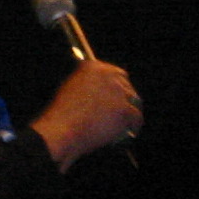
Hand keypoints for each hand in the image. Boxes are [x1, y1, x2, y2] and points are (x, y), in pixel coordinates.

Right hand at [28, 59, 142, 172]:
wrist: (63, 130)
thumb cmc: (62, 114)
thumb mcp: (71, 88)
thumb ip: (87, 84)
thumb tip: (100, 91)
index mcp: (93, 67)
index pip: (114, 72)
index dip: (117, 84)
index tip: (117, 94)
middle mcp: (108, 75)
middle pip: (126, 84)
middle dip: (125, 97)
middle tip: (122, 109)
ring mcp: (118, 92)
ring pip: (134, 100)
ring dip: (130, 110)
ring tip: (127, 122)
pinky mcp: (124, 110)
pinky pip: (136, 117)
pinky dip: (134, 125)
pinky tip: (130, 131)